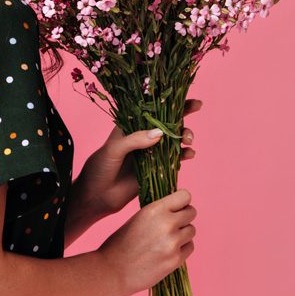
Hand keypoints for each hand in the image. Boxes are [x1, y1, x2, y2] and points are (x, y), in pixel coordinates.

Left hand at [75, 98, 202, 216]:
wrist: (98, 196)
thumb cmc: (100, 168)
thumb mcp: (113, 150)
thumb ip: (134, 140)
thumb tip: (160, 132)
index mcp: (130, 125)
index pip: (151, 109)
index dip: (170, 101)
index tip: (188, 99)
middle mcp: (142, 136)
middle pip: (167, 121)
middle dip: (184, 113)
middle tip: (196, 109)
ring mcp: (151, 152)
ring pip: (173, 139)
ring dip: (184, 135)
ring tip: (188, 140)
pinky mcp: (157, 168)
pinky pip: (174, 159)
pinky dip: (184, 155)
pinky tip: (189, 154)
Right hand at [98, 187, 196, 295]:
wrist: (113, 270)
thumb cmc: (120, 243)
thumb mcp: (137, 218)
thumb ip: (158, 212)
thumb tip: (176, 208)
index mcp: (154, 210)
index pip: (185, 196)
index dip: (182, 201)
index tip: (177, 206)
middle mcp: (166, 224)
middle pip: (191, 213)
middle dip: (184, 217)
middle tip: (173, 224)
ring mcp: (173, 243)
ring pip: (192, 230)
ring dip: (183, 233)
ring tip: (168, 239)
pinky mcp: (176, 260)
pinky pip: (189, 247)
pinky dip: (182, 248)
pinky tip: (168, 251)